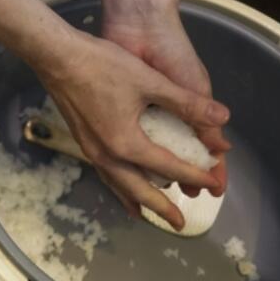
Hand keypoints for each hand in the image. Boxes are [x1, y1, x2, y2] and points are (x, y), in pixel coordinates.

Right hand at [37, 30, 229, 230]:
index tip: (213, 182)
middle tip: (180, 223)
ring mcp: (91, 150)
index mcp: (127, 143)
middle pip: (138, 190)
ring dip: (135, 201)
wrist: (56, 57)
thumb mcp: (150, 81)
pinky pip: (105, 174)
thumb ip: (187, 103)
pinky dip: (117, 186)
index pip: (168, 167)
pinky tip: (119, 183)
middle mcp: (107, 154)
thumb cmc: (102, 65)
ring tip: (146, 215)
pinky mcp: (83, 141)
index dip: (195, 175)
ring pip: (117, 185)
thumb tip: (223, 118)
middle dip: (161, 207)